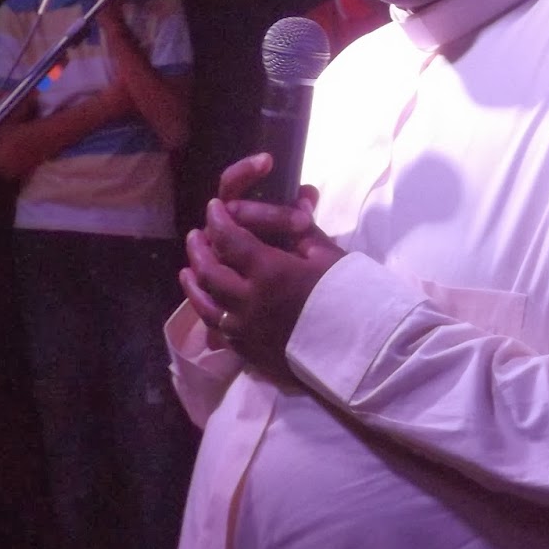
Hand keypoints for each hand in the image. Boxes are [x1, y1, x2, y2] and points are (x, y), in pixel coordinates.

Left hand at [179, 154, 344, 377]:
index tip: (214, 208)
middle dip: (199, 249)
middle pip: (209, 271)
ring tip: (188, 269)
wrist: (360, 352)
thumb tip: (296, 196)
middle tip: (197, 234)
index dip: (218, 220)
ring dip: (193, 282)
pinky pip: (217, 327)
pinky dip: (207, 310)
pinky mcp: (248, 351)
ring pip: (205, 303)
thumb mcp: (327, 255)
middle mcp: (248, 301)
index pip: (229, 238)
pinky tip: (207, 303)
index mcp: (268, 271)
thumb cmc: (349, 297)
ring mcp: (244, 330)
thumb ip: (301, 227)